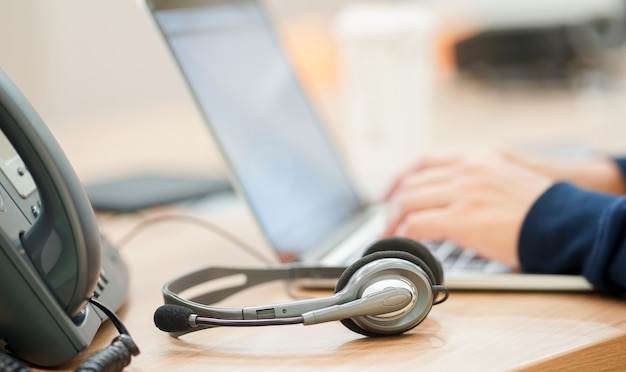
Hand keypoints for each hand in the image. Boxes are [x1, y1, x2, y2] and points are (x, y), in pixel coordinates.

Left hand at [383, 150, 553, 267]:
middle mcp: (467, 169)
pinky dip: (404, 234)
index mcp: (478, 157)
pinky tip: (403, 243)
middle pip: (412, 182)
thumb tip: (453, 199)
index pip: (425, 160)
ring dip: (395, 220)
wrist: (563, 223)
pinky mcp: (461, 218)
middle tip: (388, 222)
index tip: (389, 192)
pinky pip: (417, 224)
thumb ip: (477, 181)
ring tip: (391, 235)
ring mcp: (463, 192)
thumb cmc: (542, 209)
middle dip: (394, 204)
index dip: (400, 176)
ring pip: (410, 201)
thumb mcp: (506, 178)